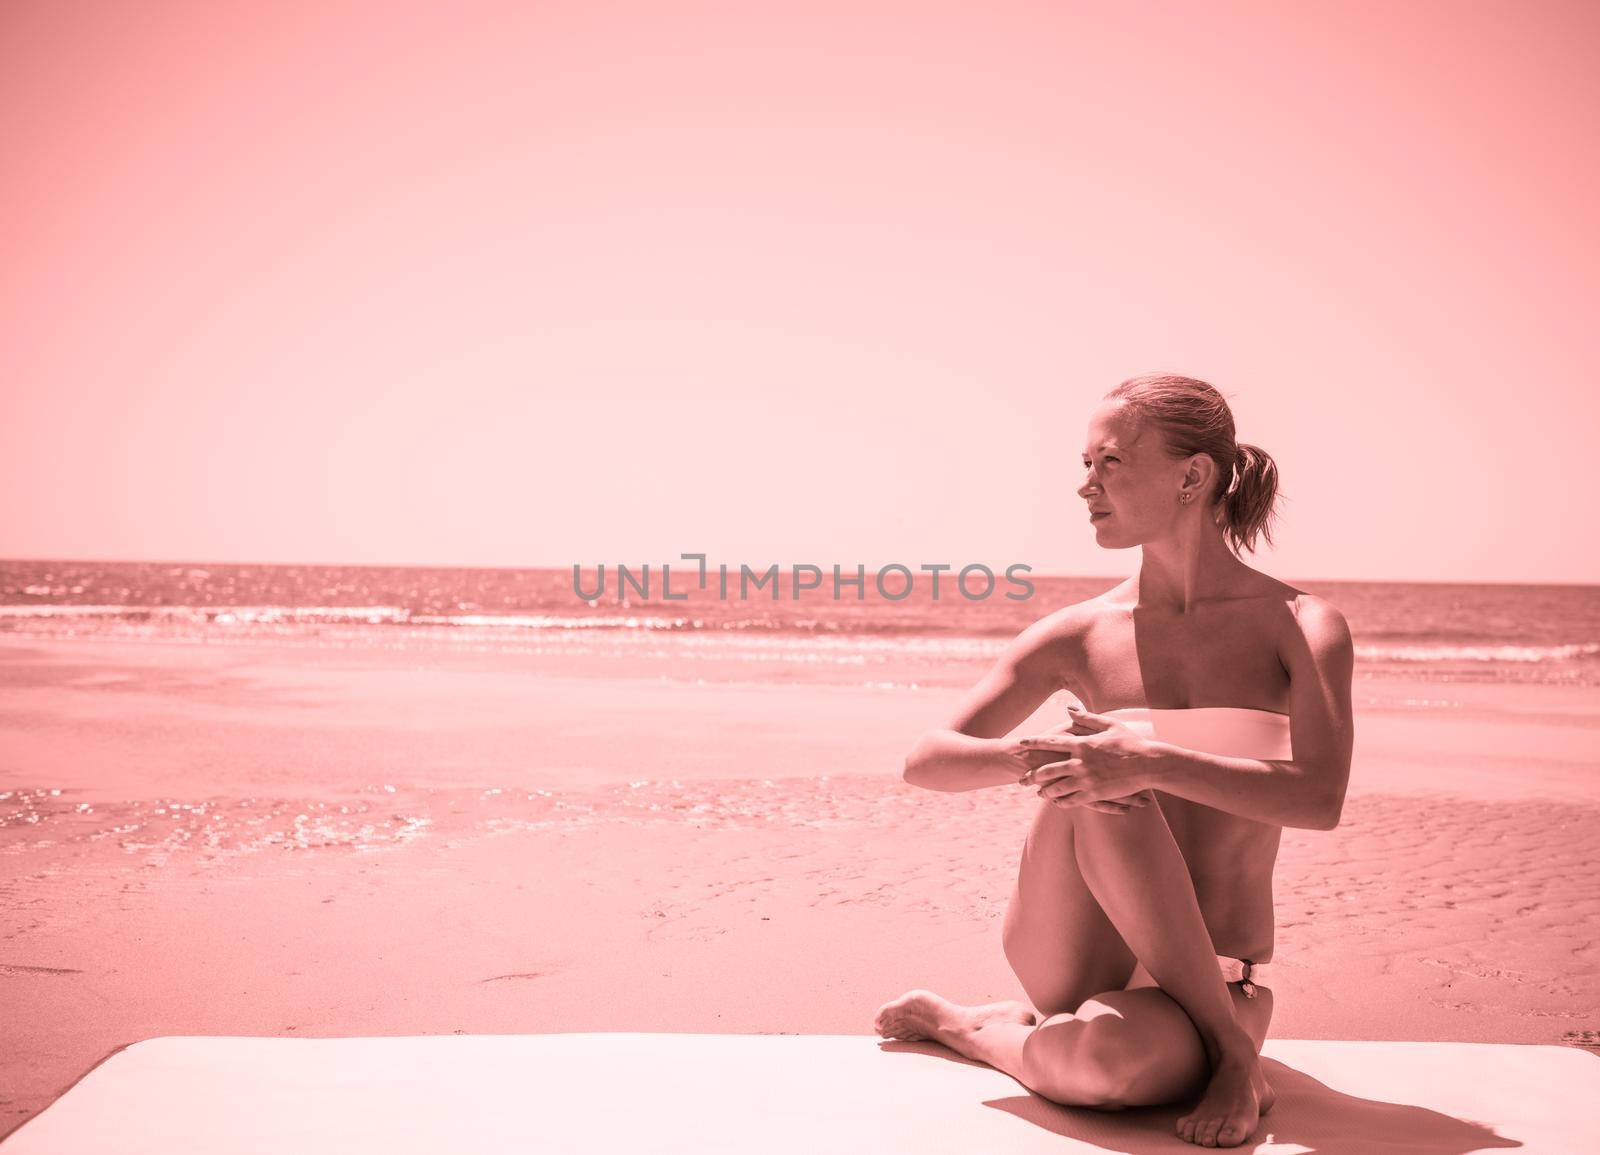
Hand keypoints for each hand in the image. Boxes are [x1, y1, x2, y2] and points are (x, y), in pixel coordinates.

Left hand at [1012, 708, 1159, 812]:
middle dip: (1033, 775)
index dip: (1033, 743)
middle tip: (1022, 780)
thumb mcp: (1109, 724)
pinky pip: (1073, 800)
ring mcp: (1087, 779)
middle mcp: (1080, 762)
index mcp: (1082, 744)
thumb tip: (1069, 708)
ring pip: (1058, 788)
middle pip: (1049, 769)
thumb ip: (1086, 717)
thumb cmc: (1131, 742)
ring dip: (1046, 792)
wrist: (1148, 763)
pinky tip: (1057, 803)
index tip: (1020, 743)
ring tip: (1039, 794)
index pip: (1051, 743)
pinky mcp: (1095, 793)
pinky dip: (1063, 801)